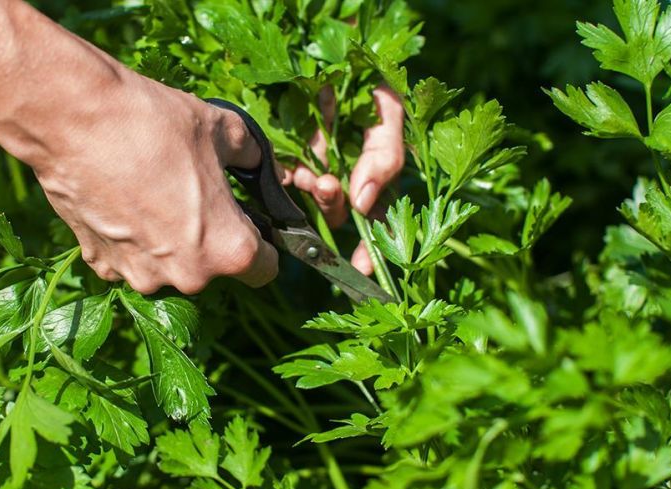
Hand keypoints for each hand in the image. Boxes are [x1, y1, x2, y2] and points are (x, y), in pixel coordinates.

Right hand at [14, 70, 278, 294]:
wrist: (75, 120)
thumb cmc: (156, 124)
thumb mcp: (222, 130)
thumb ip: (251, 156)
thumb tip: (259, 163)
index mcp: (229, 250)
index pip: (265, 269)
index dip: (264, 242)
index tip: (249, 222)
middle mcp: (188, 277)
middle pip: (214, 268)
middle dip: (211, 238)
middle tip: (194, 194)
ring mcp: (140, 276)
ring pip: (170, 266)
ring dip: (170, 241)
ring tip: (154, 192)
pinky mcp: (102, 266)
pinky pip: (132, 260)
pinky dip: (132, 239)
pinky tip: (123, 199)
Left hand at [283, 85, 405, 274]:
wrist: (327, 39)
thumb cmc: (366, 73)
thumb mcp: (388, 110)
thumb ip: (383, 156)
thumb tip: (362, 207)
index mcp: (374, 168)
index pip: (381, 219)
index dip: (374, 248)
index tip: (362, 268)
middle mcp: (347, 170)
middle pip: (340, 207)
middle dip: (331, 202)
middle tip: (324, 185)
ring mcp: (315, 160)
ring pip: (311, 192)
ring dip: (309, 186)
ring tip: (308, 169)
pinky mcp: (282, 149)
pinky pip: (282, 171)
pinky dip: (283, 172)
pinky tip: (286, 164)